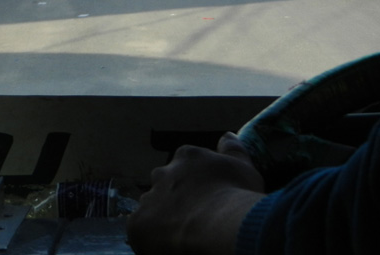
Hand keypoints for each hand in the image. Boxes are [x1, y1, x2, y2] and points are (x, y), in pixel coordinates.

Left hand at [126, 133, 265, 254]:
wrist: (218, 225)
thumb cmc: (235, 195)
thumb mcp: (243, 166)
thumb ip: (233, 149)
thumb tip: (227, 135)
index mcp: (187, 157)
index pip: (185, 165)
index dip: (196, 183)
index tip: (207, 198)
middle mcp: (163, 173)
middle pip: (165, 185)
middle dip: (175, 198)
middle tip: (194, 217)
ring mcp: (148, 198)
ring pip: (152, 208)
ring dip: (163, 218)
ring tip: (183, 234)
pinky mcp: (137, 223)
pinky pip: (140, 230)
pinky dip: (150, 238)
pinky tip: (167, 244)